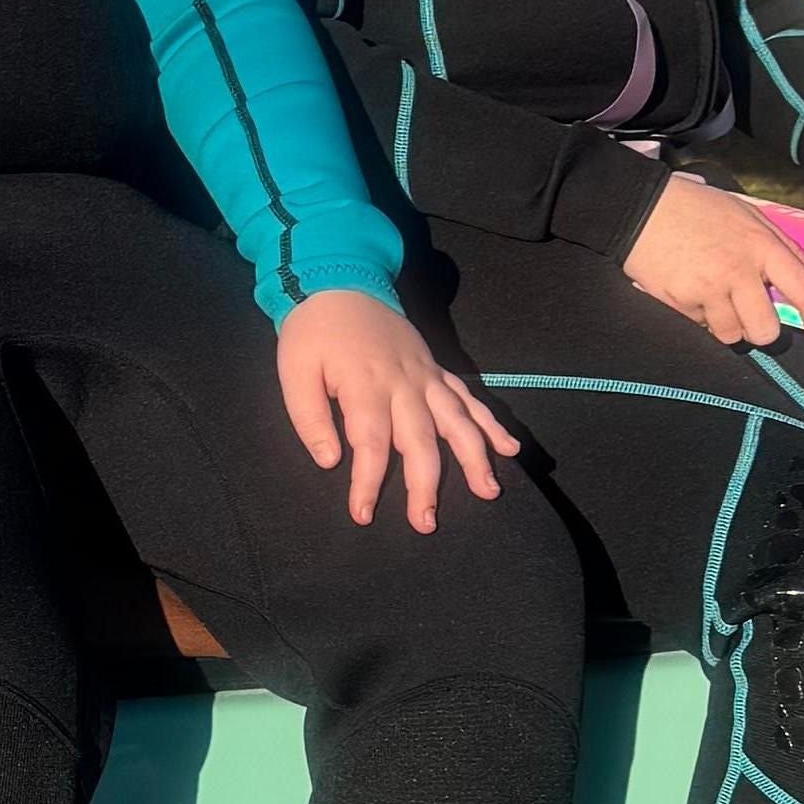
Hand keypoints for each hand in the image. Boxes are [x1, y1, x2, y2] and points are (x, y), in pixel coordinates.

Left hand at [276, 288, 518, 532]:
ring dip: (474, 458)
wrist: (340, 280)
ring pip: (457, 421)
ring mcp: (426, 376)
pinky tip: (509, 448)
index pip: (370, 443)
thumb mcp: (293, 370)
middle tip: (426, 523)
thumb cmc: (313, 332)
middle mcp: (404, 383)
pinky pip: (469, 398)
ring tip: (488, 492)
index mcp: (365, 385)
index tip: (363, 514)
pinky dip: (491, 423)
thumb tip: (329, 460)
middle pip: (420, 440)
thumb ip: (308, 417)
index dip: (368, 482)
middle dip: (425, 485)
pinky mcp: (437, 370)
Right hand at [622, 176, 803, 363]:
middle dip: (759, 329)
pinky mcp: (681, 301)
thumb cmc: (700, 209)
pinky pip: (701, 327)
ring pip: (732, 336)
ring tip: (712, 291)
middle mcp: (740, 270)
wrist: (642, 207)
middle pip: (767, 332)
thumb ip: (791, 251)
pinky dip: (699, 315)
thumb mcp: (752, 218)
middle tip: (745, 307)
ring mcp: (709, 288)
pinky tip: (691, 288)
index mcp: (764, 247)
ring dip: (727, 323)